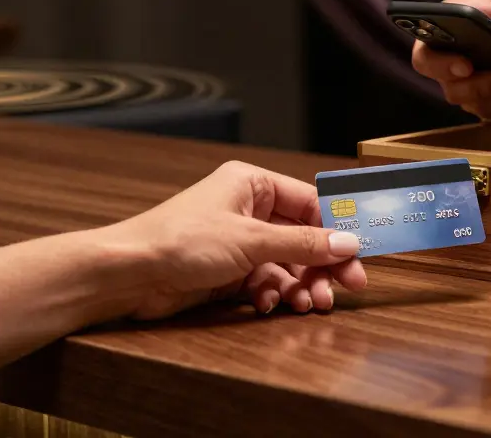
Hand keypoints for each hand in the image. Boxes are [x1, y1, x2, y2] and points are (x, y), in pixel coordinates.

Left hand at [94, 161, 366, 319]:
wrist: (129, 273)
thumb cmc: (181, 240)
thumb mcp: (250, 240)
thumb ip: (302, 243)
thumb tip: (348, 243)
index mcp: (252, 184)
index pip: (309, 202)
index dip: (337, 227)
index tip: (361, 252)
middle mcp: (246, 209)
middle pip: (302, 236)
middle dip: (323, 263)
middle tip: (349, 287)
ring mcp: (237, 242)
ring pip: (286, 263)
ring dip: (301, 284)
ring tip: (310, 304)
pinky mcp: (227, 271)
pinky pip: (264, 281)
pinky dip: (272, 295)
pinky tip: (270, 306)